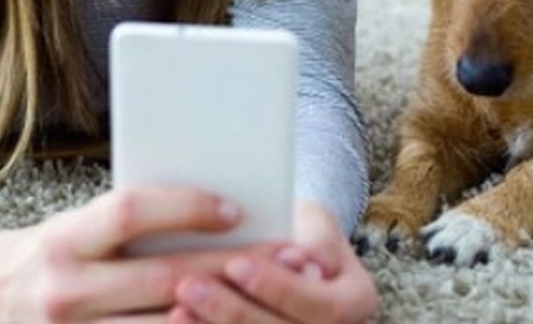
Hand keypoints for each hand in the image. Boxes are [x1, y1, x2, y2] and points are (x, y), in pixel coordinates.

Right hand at [0, 186, 279, 320]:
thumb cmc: (54, 256)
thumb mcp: (77, 229)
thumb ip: (131, 226)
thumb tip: (217, 212)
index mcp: (64, 242)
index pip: (130, 212)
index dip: (185, 208)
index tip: (235, 209)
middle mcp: (64, 292)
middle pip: (163, 278)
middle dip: (232, 267)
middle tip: (287, 257)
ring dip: (225, 316)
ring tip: (274, 303)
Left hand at [167, 200, 378, 323]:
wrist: (290, 255)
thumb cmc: (298, 229)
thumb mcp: (313, 219)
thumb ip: (313, 236)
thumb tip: (302, 259)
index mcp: (356, 301)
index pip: (324, 307)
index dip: (279, 289)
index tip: (235, 263)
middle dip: (235, 313)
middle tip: (188, 285)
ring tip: (175, 309)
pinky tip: (176, 323)